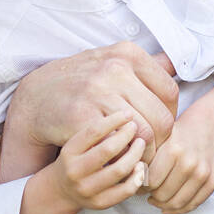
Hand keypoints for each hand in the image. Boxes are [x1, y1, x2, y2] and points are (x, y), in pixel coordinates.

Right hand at [4, 42, 178, 163]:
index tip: (161, 128)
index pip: (169, 93)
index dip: (170, 115)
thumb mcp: (112, 60)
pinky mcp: (81, 117)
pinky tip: (119, 159)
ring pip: (144, 135)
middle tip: (152, 151)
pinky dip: (123, 158)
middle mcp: (115, 70)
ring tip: (139, 158)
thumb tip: (177, 64)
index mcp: (127, 54)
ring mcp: (97, 93)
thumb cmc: (81, 81)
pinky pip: (117, 146)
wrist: (37, 96)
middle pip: (161, 117)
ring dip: (144, 154)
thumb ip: (146, 65)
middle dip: (161, 141)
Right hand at [50, 110, 149, 210]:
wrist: (60, 191)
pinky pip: (125, 190)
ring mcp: (87, 189)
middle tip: (135, 128)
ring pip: (119, 170)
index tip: (128, 114)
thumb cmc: (75, 160)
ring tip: (140, 144)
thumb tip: (127, 117)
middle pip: (107, 149)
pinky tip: (140, 166)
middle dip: (126, 136)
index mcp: (69, 152)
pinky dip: (137, 177)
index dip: (114, 120)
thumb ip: (96, 133)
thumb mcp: (76, 144)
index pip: (93, 131)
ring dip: (135, 154)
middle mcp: (75, 171)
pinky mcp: (99, 203)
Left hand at [144, 110, 213, 213]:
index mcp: (173, 150)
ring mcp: (203, 174)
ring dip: (163, 205)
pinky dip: (178, 209)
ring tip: (155, 198)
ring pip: (177, 203)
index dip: (141, 186)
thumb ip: (144, 158)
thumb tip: (128, 182)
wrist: (205, 129)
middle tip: (146, 192)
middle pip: (163, 195)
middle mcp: (190, 163)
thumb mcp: (158, 139)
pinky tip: (168, 205)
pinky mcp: (212, 182)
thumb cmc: (175, 135)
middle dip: (151, 196)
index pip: (151, 182)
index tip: (138, 182)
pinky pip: (193, 205)